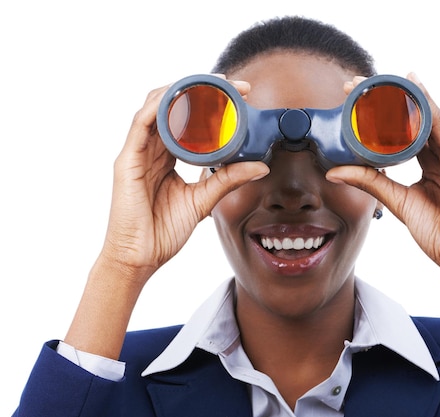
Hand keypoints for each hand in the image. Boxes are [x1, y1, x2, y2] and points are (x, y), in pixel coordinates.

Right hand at [64, 79, 267, 357]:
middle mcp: (152, 148)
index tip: (241, 95)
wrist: (141, 257)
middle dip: (202, 90)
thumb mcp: (204, 199)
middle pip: (174, 106)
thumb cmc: (164, 230)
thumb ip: (228, 180)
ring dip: (183, 91)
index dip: (211, 103)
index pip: (188, 119)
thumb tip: (260, 166)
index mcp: (168, 155)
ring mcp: (138, 152)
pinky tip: (176, 98)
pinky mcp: (127, 160)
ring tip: (210, 85)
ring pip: (156, 107)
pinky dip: (157, 107)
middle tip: (233, 86)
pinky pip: (140, 125)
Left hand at [327, 74, 439, 349]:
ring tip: (379, 81)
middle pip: (413, 119)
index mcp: (428, 164)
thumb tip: (334, 172)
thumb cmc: (439, 233)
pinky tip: (413, 91)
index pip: (401, 133)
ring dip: (403, 97)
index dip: (379, 117)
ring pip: (426, 116)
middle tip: (359, 85)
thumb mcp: (397, 201)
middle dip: (387, 100)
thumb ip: (370, 182)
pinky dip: (427, 108)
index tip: (353, 103)